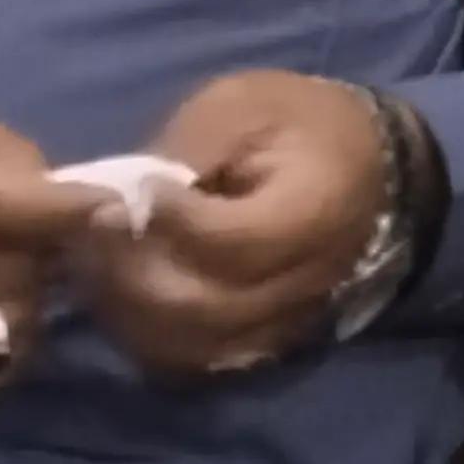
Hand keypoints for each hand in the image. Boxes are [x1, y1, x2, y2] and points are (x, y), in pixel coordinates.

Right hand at [0, 106, 102, 410]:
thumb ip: (4, 159)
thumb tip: (75, 199)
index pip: (7, 206)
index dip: (67, 212)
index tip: (107, 210)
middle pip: (17, 279)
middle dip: (44, 265)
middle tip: (40, 253)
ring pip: (4, 335)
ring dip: (24, 312)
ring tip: (9, 289)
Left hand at [78, 71, 388, 378]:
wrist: (366, 164)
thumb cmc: (298, 121)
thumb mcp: (244, 104)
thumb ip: (190, 148)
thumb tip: (128, 195)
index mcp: (311, 213)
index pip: (231, 243)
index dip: (168, 223)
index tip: (129, 192)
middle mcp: (304, 283)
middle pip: (204, 307)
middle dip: (133, 272)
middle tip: (97, 230)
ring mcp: (286, 321)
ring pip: (194, 344)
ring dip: (133, 311)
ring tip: (102, 261)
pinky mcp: (266, 338)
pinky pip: (200, 359)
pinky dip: (152, 336)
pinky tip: (125, 293)